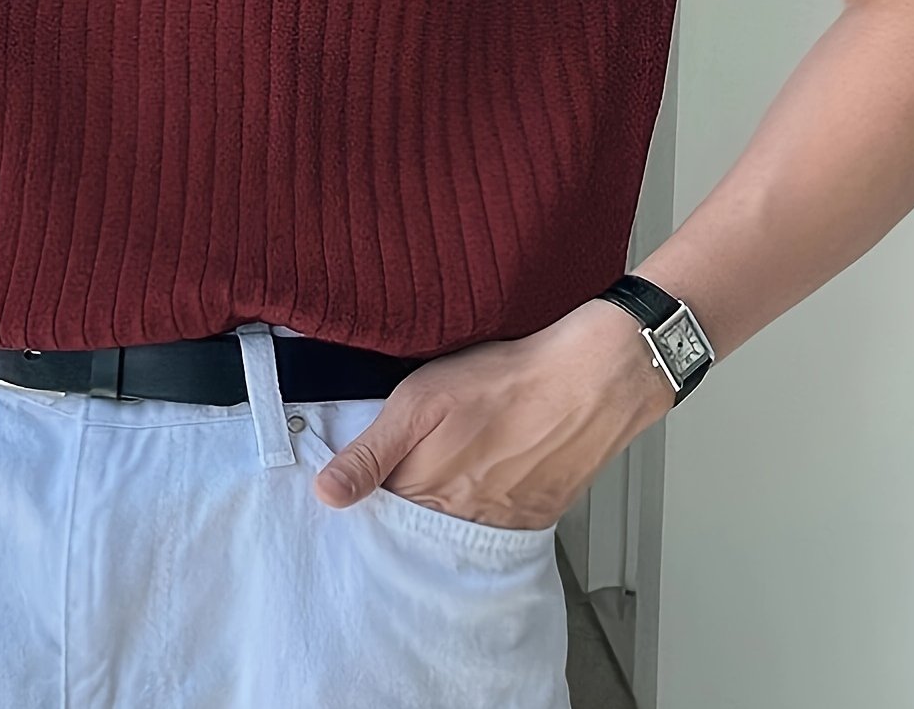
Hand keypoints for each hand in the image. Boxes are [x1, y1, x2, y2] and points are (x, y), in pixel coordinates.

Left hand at [311, 298, 677, 527]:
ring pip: (453, 532)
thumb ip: (372, 452)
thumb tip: (326, 494)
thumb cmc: (504, 381)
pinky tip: (483, 480)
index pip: (376, 516)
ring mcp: (500, 524)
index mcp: (425, 493)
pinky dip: (481, 513)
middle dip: (402, 511)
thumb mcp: (419, 401)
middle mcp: (461, 521)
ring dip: (441, 514)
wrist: (587, 380)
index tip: (360, 482)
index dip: (365, 497)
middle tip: (410, 470)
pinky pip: (494, 530)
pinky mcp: (534, 518)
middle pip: (415, 530)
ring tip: (448, 471)